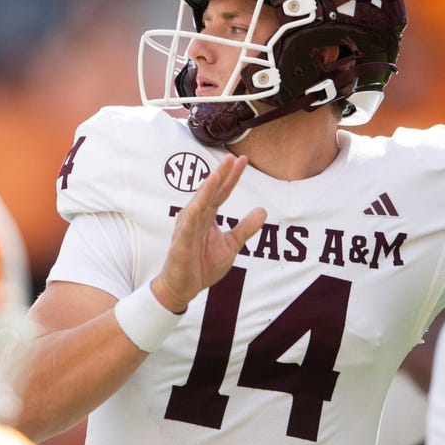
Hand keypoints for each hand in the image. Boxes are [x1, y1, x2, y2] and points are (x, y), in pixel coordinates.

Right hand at [151, 154, 265, 312]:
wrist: (184, 287)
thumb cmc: (202, 264)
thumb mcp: (231, 245)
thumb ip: (245, 228)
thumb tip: (263, 210)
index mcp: (207, 216)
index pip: (221, 192)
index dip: (231, 177)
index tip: (242, 160)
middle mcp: (195, 217)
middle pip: (210, 192)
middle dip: (220, 175)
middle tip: (232, 157)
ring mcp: (187, 229)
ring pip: (197, 205)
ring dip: (206, 190)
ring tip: (216, 175)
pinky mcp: (181, 244)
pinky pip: (187, 228)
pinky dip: (192, 216)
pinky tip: (197, 206)